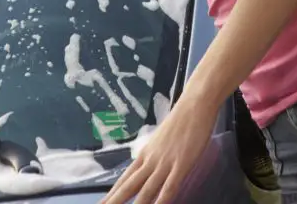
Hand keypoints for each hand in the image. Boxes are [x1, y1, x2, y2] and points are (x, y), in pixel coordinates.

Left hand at [99, 100, 216, 203]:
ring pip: (146, 191)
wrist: (194, 104)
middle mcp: (151, 160)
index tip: (101, 203)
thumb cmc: (181, 120)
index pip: (125, 179)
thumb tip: (150, 170)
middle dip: (115, 201)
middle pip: (129, 187)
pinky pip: (169, 188)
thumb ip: (155, 156)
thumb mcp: (162, 140)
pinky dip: (161, 202)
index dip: (112, 194)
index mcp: (145, 154)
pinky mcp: (181, 164)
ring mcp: (165, 163)